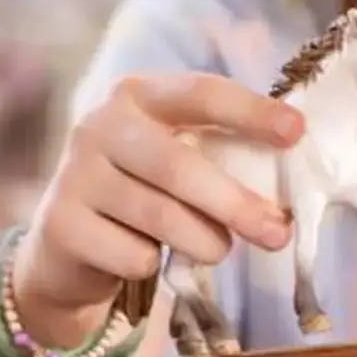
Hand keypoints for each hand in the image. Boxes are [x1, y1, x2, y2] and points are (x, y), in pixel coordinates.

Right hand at [14, 71, 303, 343]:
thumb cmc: (144, 190)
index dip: (251, 112)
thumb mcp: (178, 156)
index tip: (296, 133)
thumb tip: (293, 172)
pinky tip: (144, 255)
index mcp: (138, 95)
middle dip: (234, 203)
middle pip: (179, 166)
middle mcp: (99, 126)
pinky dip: (153, 263)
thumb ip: (223, 153)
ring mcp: (74, 175)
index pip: (201, 93)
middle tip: (278, 233)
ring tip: (220, 249)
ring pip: (158, 216)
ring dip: (204, 241)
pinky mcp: (60, 226)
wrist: (68, 244)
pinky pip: (131, 254)